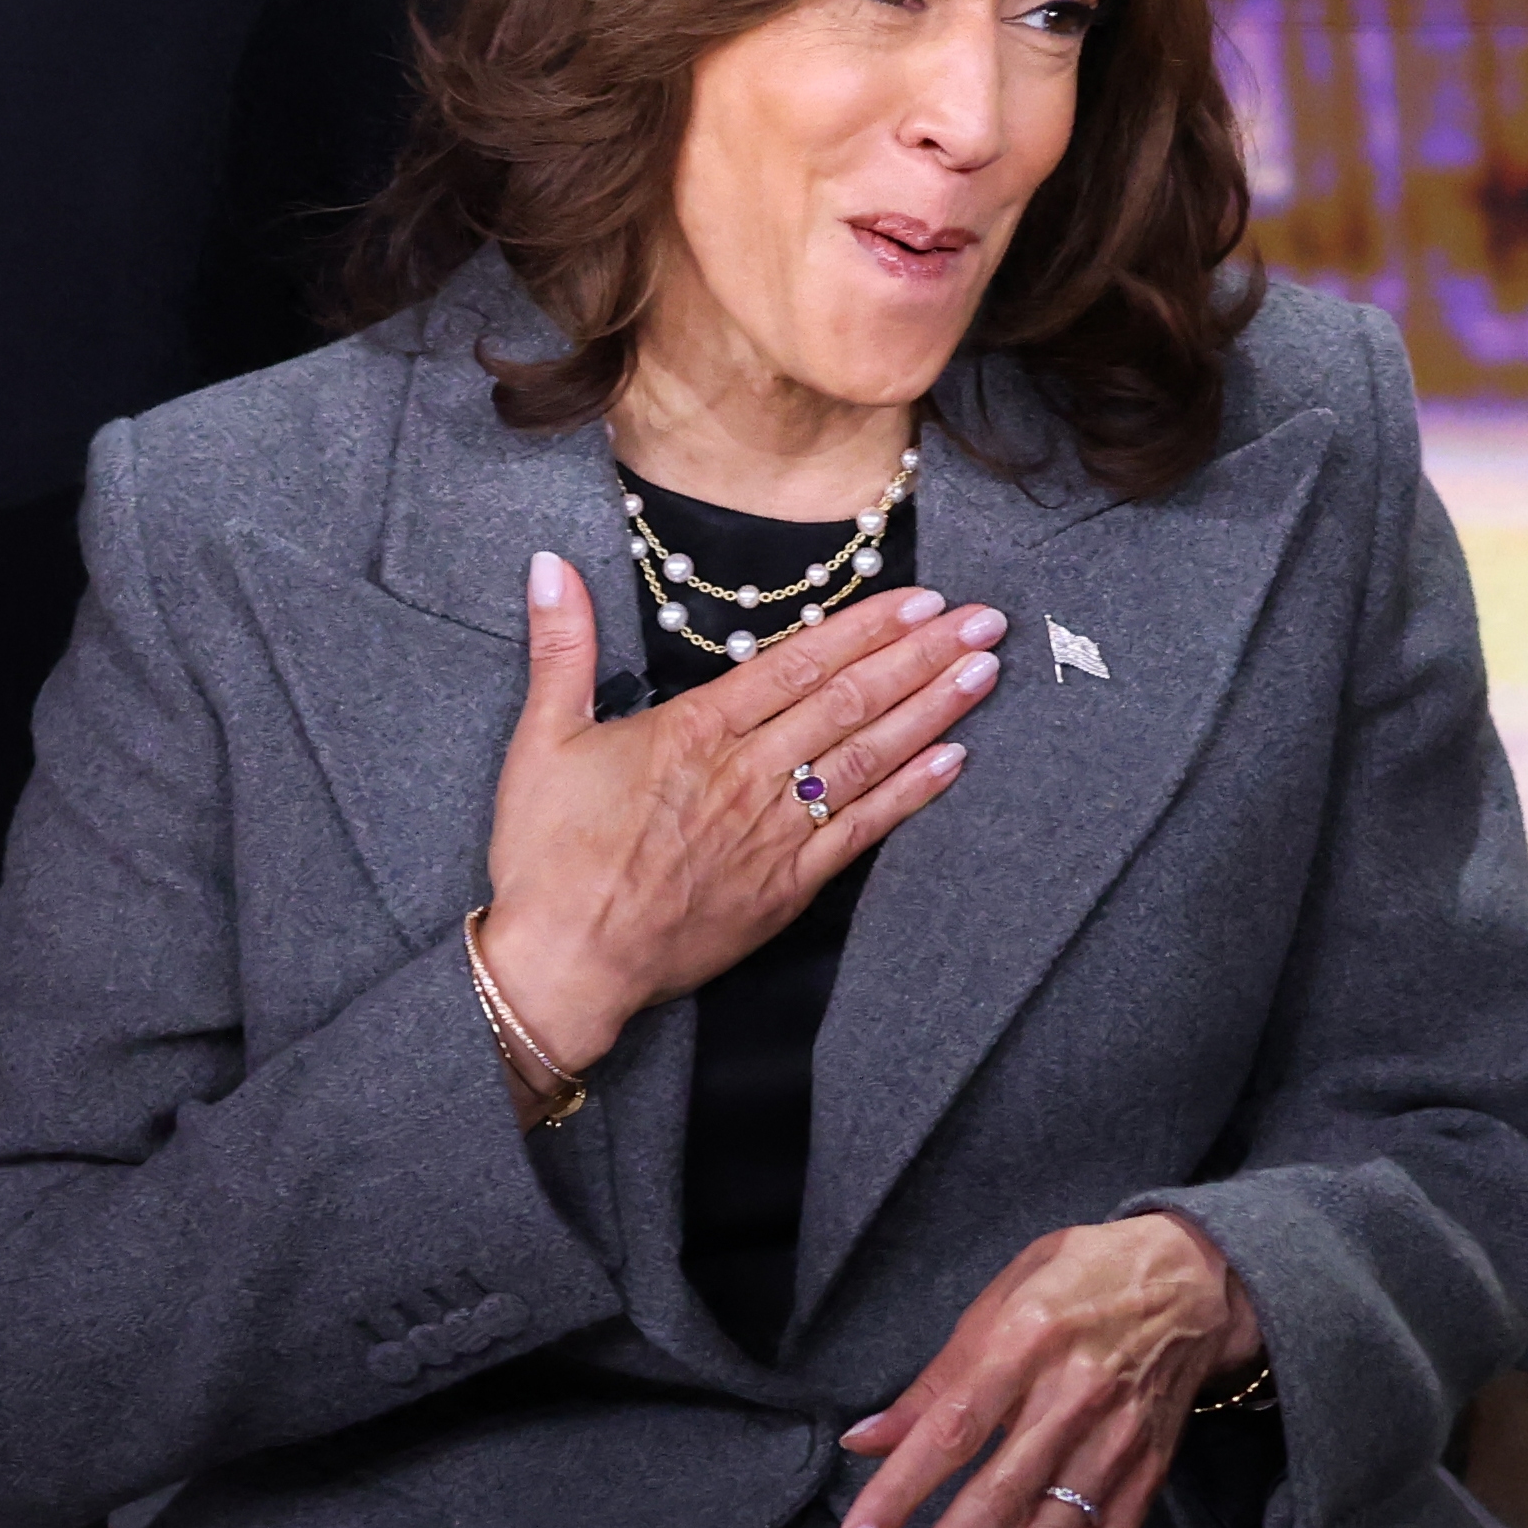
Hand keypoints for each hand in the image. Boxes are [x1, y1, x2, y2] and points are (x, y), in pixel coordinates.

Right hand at [475, 553, 1001, 1073]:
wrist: (565, 963)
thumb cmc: (548, 855)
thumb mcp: (543, 738)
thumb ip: (561, 647)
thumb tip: (549, 564)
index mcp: (695, 729)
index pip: (799, 662)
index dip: (867, 627)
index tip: (921, 598)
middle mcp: (747, 772)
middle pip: (850, 700)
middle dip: (922, 654)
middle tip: (983, 620)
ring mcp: (773, 831)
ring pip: (867, 756)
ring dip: (932, 710)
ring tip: (984, 672)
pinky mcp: (785, 888)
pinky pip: (861, 831)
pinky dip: (910, 793)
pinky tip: (953, 760)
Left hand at [834, 1215, 1256, 1527]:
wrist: (1197, 1280)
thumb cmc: (1085, 1280)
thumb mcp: (1004, 1294)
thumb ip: (935, 1376)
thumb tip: (864, 1437)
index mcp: (1024, 1343)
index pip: (951, 1431)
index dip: (900, 1492)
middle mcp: (1070, 1401)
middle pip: (998, 1499)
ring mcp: (1113, 1446)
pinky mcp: (1144, 1478)